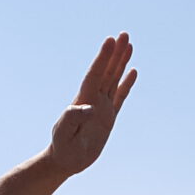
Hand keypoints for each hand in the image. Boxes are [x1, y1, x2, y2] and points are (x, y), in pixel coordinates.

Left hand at [44, 33, 137, 176]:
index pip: (95, 75)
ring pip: (113, 79)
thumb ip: (72, 118)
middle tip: (124, 34)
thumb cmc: (62, 148)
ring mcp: (101, 107)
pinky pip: (120, 97)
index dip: (103, 58)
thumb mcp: (63, 134)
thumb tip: (90, 107)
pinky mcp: (108, 117)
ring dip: (121, 62)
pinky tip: (133, 72)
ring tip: (129, 45)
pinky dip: (126, 84)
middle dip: (115, 53)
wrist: (65, 160)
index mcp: (83, 101)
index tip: (110, 41)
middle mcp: (93, 100)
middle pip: (106, 72)